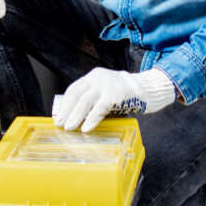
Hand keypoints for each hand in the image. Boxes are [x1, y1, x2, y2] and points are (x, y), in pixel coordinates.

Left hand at [54, 67, 175, 132]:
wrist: (147, 89)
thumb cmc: (124, 93)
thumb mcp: (105, 90)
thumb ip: (93, 97)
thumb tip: (75, 115)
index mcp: (93, 76)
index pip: (73, 89)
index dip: (65, 103)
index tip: (58, 115)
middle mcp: (98, 78)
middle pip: (77, 95)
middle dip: (67, 111)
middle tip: (60, 124)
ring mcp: (107, 86)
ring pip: (85, 101)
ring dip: (75, 116)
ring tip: (69, 128)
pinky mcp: (116, 95)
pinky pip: (100, 109)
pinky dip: (91, 119)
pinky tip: (86, 128)